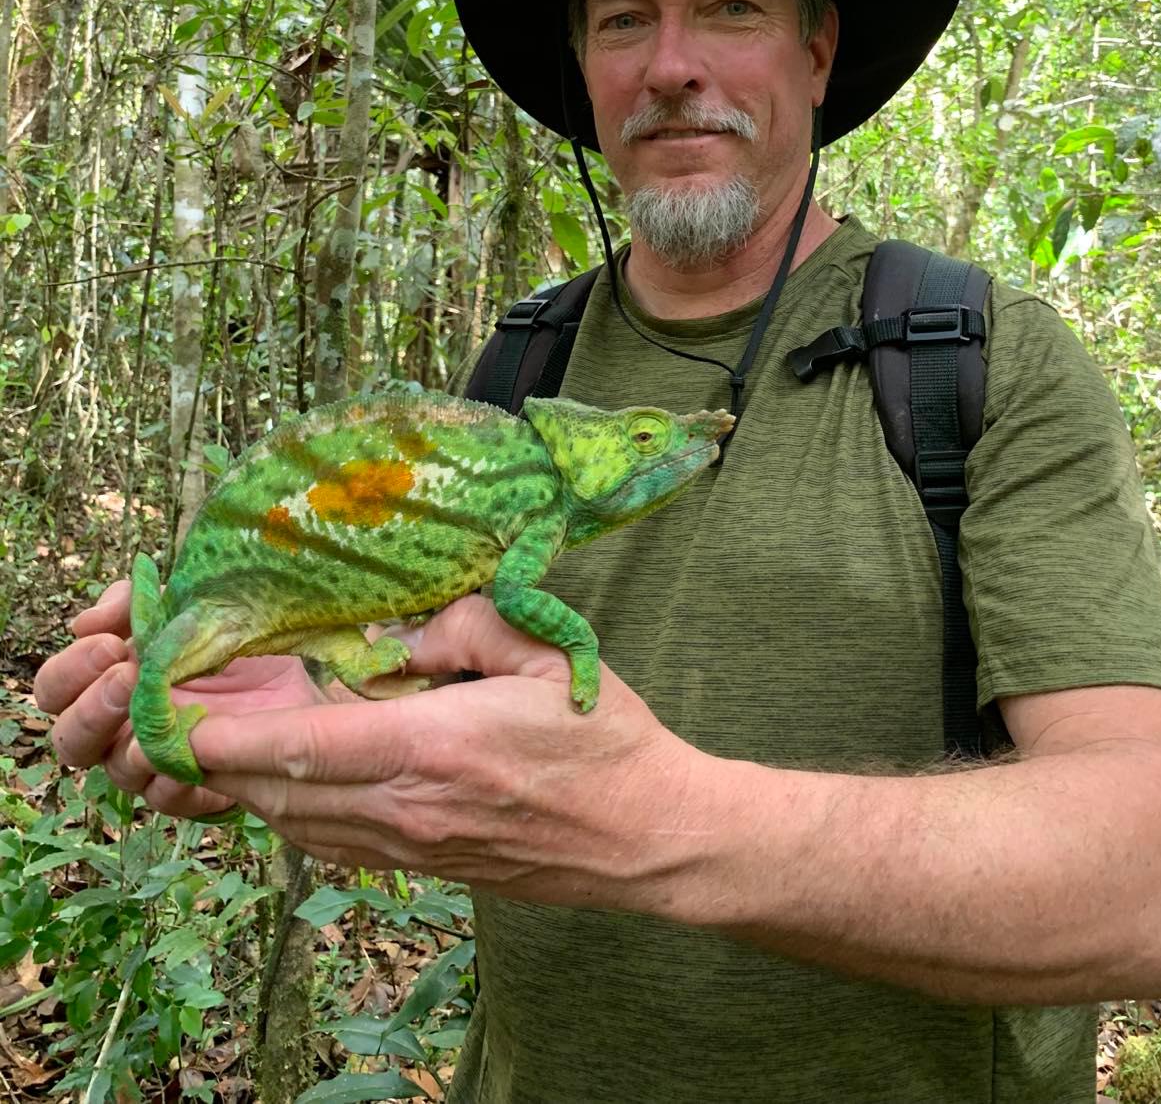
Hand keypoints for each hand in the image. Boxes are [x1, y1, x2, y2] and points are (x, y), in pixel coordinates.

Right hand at [34, 579, 328, 821]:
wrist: (293, 677)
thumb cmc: (228, 641)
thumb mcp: (186, 605)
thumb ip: (136, 604)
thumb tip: (87, 621)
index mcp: (105, 682)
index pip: (56, 687)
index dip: (72, 668)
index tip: (111, 644)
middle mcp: (117, 728)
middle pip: (69, 737)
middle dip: (91, 707)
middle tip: (127, 676)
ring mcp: (149, 764)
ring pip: (113, 770)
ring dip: (127, 743)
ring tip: (153, 717)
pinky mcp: (187, 789)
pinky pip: (164, 796)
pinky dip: (171, 777)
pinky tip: (187, 756)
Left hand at [189, 594, 710, 913]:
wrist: (647, 833)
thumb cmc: (602, 737)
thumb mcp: (544, 653)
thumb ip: (463, 626)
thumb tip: (395, 635)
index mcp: (436, 746)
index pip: (306, 746)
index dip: (231, 738)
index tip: (180, 721)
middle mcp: (411, 808)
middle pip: (286, 794)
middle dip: (224, 763)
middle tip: (183, 724)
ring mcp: (415, 848)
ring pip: (303, 827)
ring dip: (254, 791)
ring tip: (226, 749)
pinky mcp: (426, 868)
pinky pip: (337, 845)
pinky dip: (296, 816)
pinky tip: (292, 785)